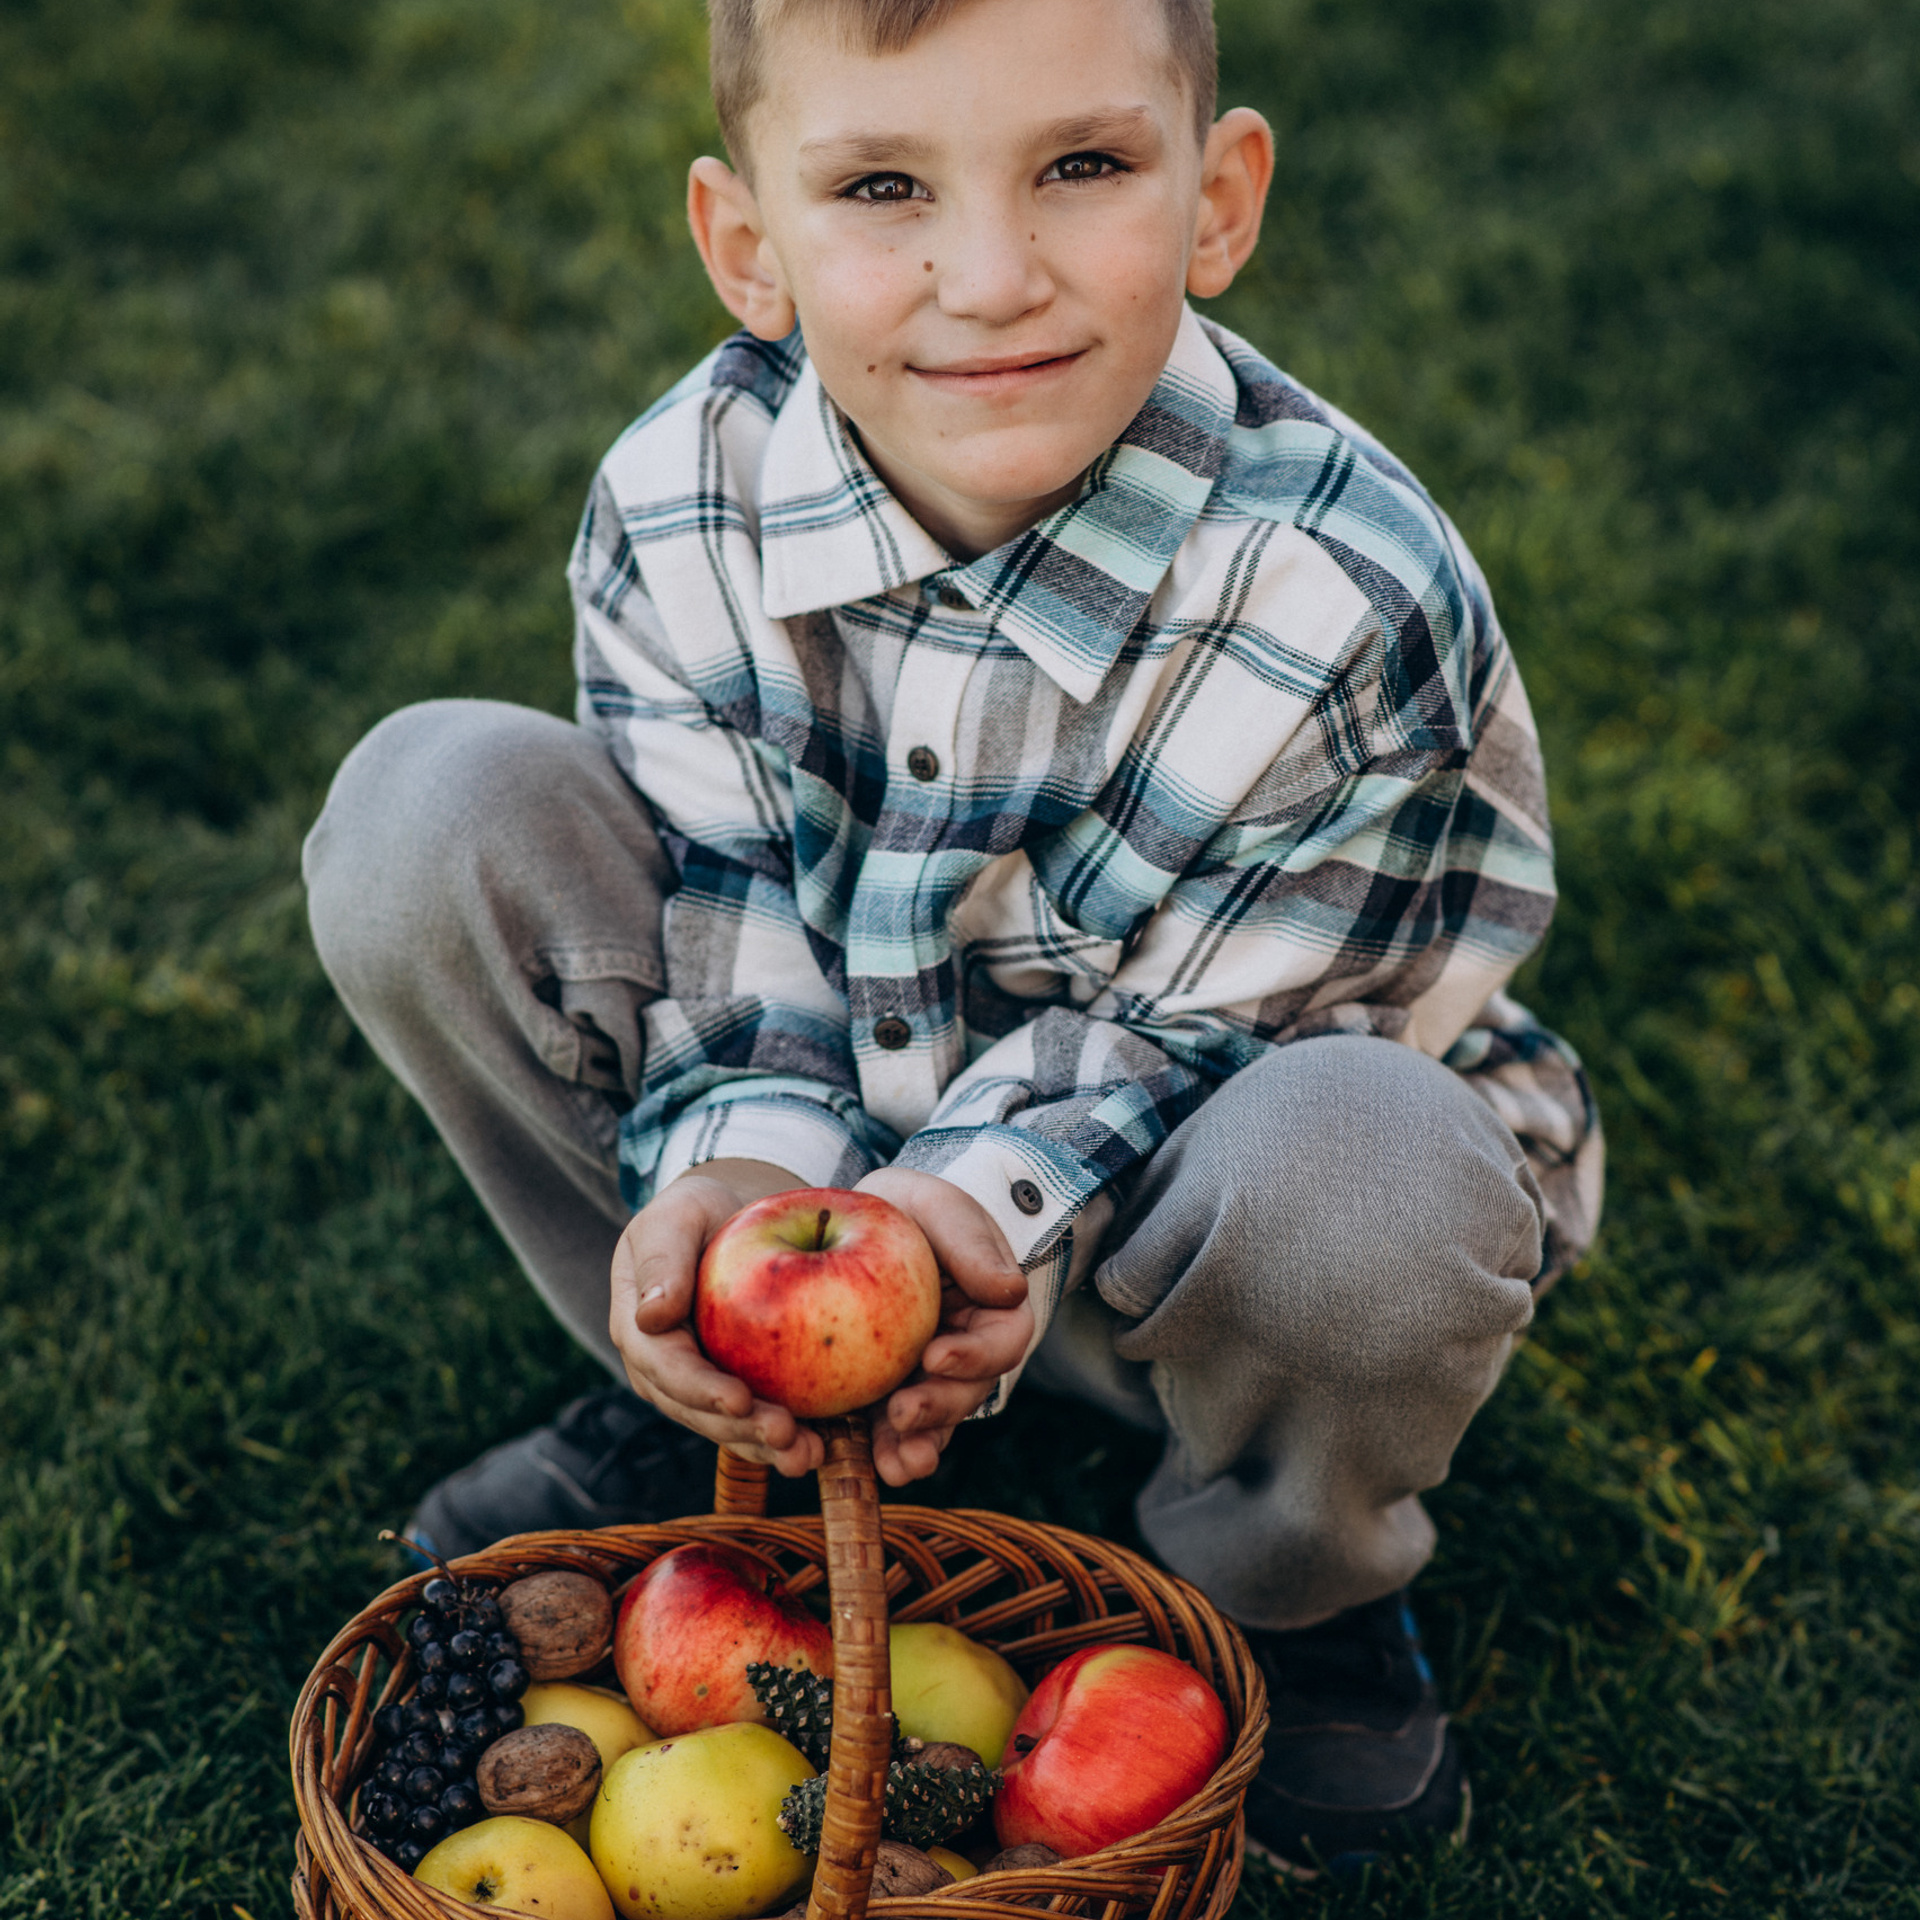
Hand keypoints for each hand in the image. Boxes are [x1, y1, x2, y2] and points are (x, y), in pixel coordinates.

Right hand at [608, 1159, 825, 1476]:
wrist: (731, 1220)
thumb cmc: (700, 1214)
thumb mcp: (677, 1218)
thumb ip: (663, 1259)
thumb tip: (650, 1315)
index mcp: (641, 1334)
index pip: (666, 1370)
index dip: (700, 1391)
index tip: (739, 1401)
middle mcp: (666, 1372)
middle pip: (700, 1413)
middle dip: (741, 1432)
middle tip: (787, 1437)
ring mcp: (702, 1387)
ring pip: (730, 1428)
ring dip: (767, 1448)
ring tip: (810, 1455)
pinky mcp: (740, 1390)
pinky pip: (761, 1419)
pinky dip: (792, 1434)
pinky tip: (828, 1444)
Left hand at [855, 1168, 1031, 1488]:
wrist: (870, 1221)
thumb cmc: (914, 1208)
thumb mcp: (942, 1209)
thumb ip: (971, 1244)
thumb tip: (1011, 1290)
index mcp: (994, 1311)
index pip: (1002, 1341)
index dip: (976, 1356)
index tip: (936, 1355)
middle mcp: (968, 1352)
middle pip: (967, 1392)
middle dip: (938, 1408)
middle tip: (902, 1411)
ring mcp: (929, 1378)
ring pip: (934, 1421)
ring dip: (917, 1443)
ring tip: (894, 1462)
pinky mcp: (890, 1392)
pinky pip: (892, 1427)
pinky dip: (884, 1448)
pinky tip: (872, 1464)